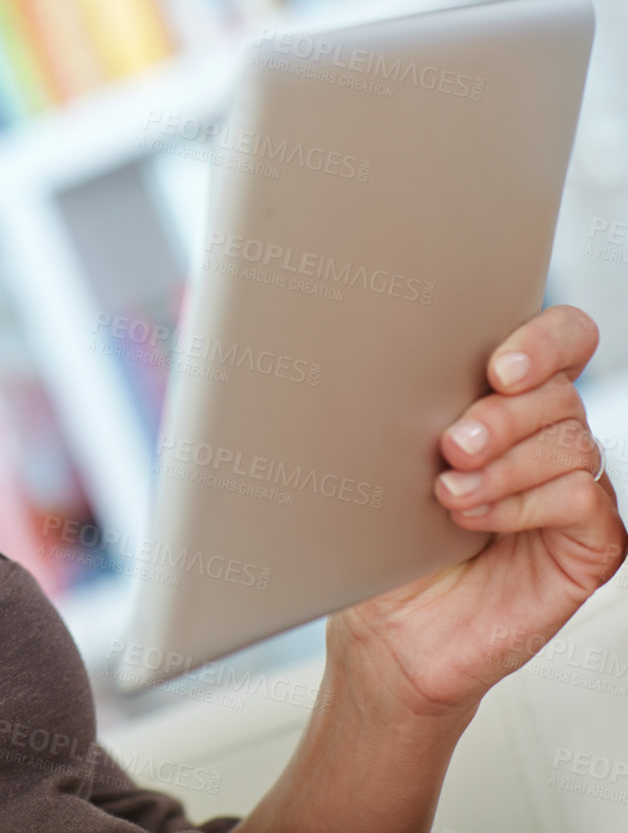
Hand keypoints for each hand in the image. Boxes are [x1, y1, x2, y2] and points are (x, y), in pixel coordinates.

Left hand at [334, 304, 626, 718]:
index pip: (562, 341)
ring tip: (448, 495)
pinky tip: (477, 521)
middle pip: (560, 393)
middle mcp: (546, 441)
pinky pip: (584, 499)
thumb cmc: (382, 543)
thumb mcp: (385, 461)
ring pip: (571, 443)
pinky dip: (526, 504)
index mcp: (505, 403)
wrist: (386, 630)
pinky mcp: (589, 543)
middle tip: (450, 447)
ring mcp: (572, 491)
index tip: (497, 369)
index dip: (544, 341)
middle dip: (502, 414)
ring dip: (504, 466)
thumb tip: (390, 361)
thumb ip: (411, 408)